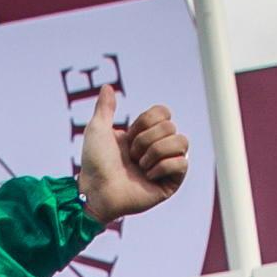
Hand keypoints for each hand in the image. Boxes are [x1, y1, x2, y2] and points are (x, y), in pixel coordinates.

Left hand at [74, 87, 188, 223]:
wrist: (96, 190)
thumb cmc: (94, 163)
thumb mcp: (97, 130)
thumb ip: (105, 108)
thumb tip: (107, 87)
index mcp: (145, 134)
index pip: (164, 112)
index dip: (145, 121)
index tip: (128, 136)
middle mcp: (158, 148)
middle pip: (170, 126)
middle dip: (145, 140)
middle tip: (131, 156)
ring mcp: (166, 166)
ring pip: (181, 141)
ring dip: (155, 152)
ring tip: (139, 166)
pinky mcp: (171, 183)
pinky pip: (182, 163)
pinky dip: (162, 167)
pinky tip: (147, 177)